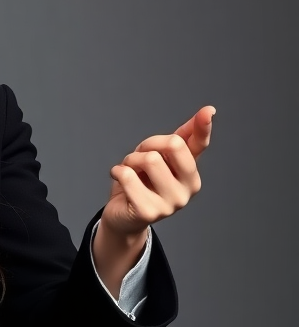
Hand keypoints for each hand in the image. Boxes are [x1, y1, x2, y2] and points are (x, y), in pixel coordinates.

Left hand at [102, 105, 215, 238]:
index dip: (203, 127)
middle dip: (148, 145)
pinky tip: (120, 181)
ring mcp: (171, 203)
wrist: (123, 215)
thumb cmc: (142, 182)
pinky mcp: (149, 212)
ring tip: (131, 173)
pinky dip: (117, 172)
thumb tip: (207, 113)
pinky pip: (128, 176)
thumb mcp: (160, 157)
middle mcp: (188, 189)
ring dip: (130, 160)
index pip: (199, 145)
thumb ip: (181, 138)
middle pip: (172, 144)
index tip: (208, 111)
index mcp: (192, 172)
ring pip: (149, 159)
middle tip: (139, 160)